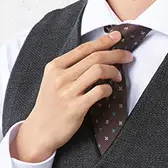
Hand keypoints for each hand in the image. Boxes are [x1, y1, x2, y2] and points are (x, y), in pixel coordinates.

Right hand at [13, 30, 133, 161]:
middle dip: (116, 54)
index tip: (117, 36)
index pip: (84, 48)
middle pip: (95, 57)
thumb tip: (97, 54)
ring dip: (114, 71)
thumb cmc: (51, 105)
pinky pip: (99, 91)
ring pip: (98, 70)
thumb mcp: (53, 80)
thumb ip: (70, 68)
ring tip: (118, 77)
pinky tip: (108, 91)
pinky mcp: (76, 107)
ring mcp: (68, 92)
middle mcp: (60, 76)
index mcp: (55, 66)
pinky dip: (108, 89)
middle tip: (128, 56)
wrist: (40, 131)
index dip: (103, 40)